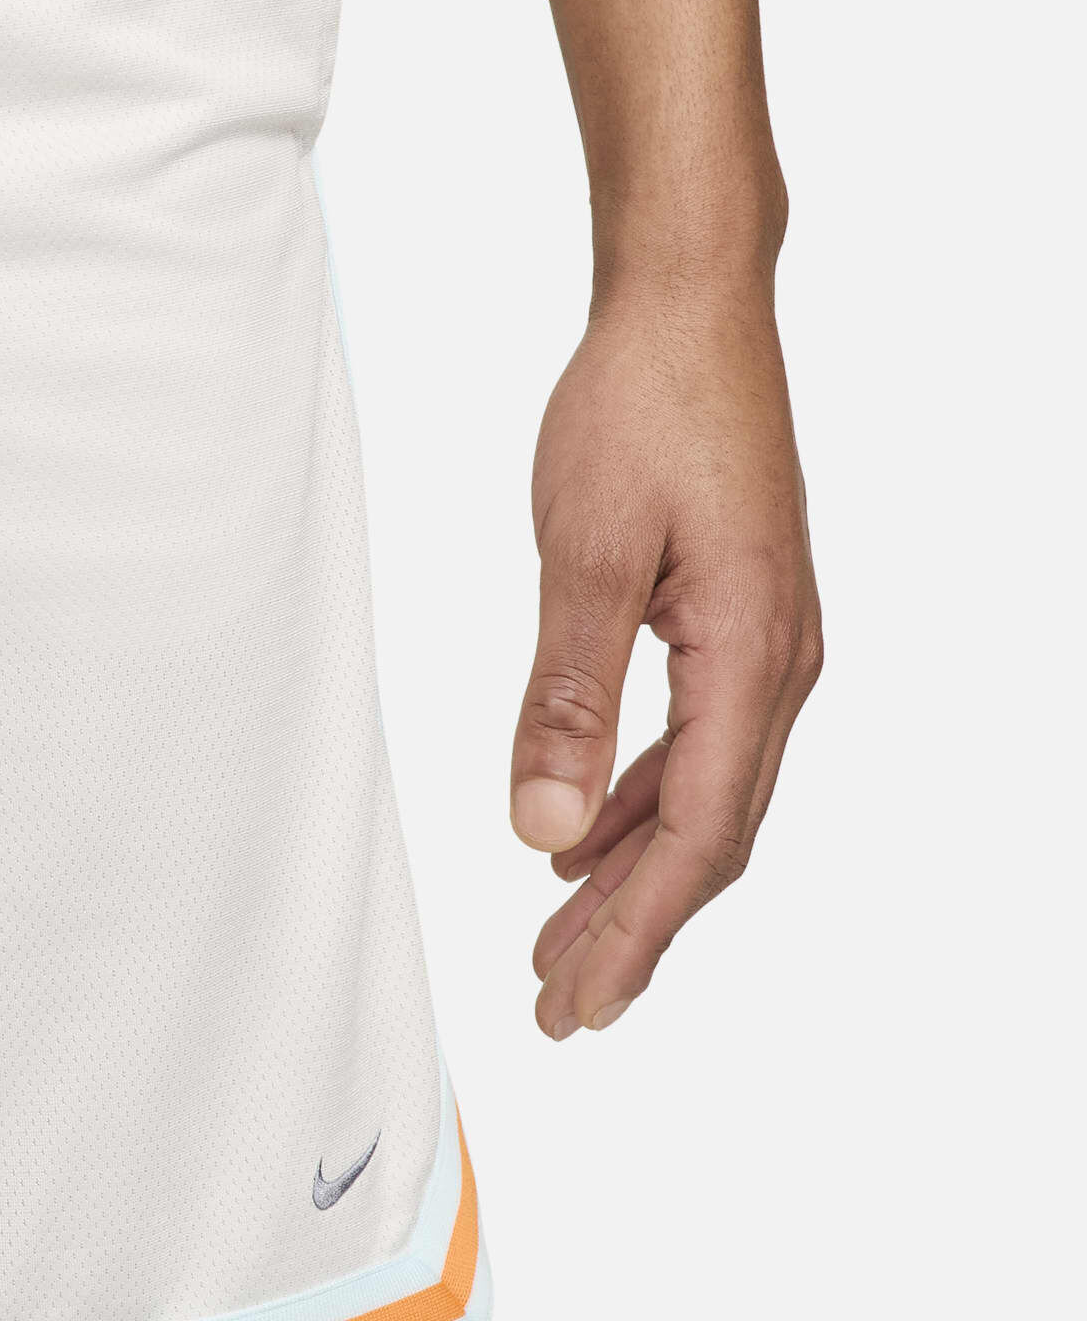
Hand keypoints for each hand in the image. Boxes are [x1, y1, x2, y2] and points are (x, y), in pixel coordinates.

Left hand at [508, 276, 821, 1037]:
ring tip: (557, 947)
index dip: (636, 932)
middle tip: (560, 1012)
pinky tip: (580, 839)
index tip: (577, 1005)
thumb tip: (541, 832)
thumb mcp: (585, 553)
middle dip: (633, 931)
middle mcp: (780, 663)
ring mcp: (763, 643)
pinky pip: (691, 743)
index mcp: (755, 656)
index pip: (697, 836)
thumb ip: (564, 696)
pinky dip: (636, 802)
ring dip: (629, 875)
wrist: (688, 308)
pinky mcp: (734, 618)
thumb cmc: (640, 408)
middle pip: (709, 838)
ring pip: (700, 796)